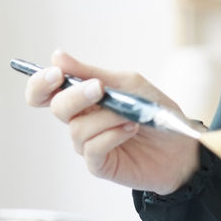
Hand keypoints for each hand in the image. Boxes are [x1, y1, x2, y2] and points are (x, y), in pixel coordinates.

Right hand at [24, 50, 200, 194]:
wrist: (181, 144)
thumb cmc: (155, 111)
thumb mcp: (127, 83)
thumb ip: (91, 72)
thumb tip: (56, 56)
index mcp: (83, 97)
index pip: (45, 92)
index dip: (40, 83)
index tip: (55, 74)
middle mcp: (80, 120)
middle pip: (57, 107)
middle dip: (76, 96)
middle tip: (100, 88)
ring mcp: (88, 143)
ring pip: (78, 129)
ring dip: (107, 117)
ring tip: (133, 116)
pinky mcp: (99, 164)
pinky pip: (92, 149)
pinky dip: (112, 135)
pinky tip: (130, 129)